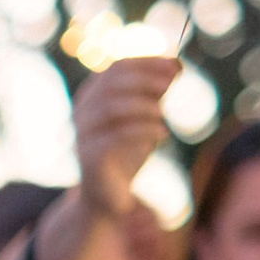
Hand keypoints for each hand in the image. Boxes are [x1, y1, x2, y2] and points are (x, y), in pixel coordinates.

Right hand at [73, 56, 179, 220]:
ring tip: (164, 114)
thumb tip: (177, 65)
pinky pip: (115, 136)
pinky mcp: (88, 157)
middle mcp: (82, 111)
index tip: (175, 65)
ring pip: (110, 108)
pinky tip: (163, 133)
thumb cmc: (127, 152)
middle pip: (111, 83)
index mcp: (93, 96)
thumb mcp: (145, 117)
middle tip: (172, 84)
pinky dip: (143, 131)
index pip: (117, 68)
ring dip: (143, 106)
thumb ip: (156, 92)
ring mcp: (82, 134)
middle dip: (145, 80)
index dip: (147, 63)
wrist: (108, 195)